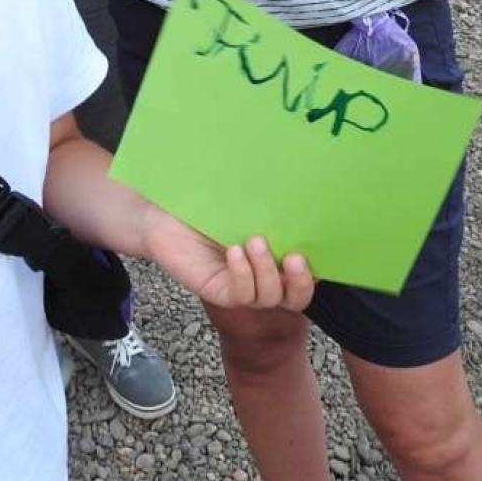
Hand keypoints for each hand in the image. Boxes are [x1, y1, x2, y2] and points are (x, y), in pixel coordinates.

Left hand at [141, 209, 314, 310]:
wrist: (162, 212)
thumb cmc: (205, 201)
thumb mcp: (243, 200)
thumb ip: (270, 202)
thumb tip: (300, 183)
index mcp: (276, 254)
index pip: (308, 270)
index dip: (319, 266)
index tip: (319, 247)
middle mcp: (262, 274)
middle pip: (296, 296)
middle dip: (300, 281)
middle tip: (295, 257)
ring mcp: (241, 286)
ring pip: (268, 298)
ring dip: (266, 272)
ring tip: (255, 241)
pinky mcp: (217, 291)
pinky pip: (239, 296)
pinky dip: (242, 275)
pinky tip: (234, 252)